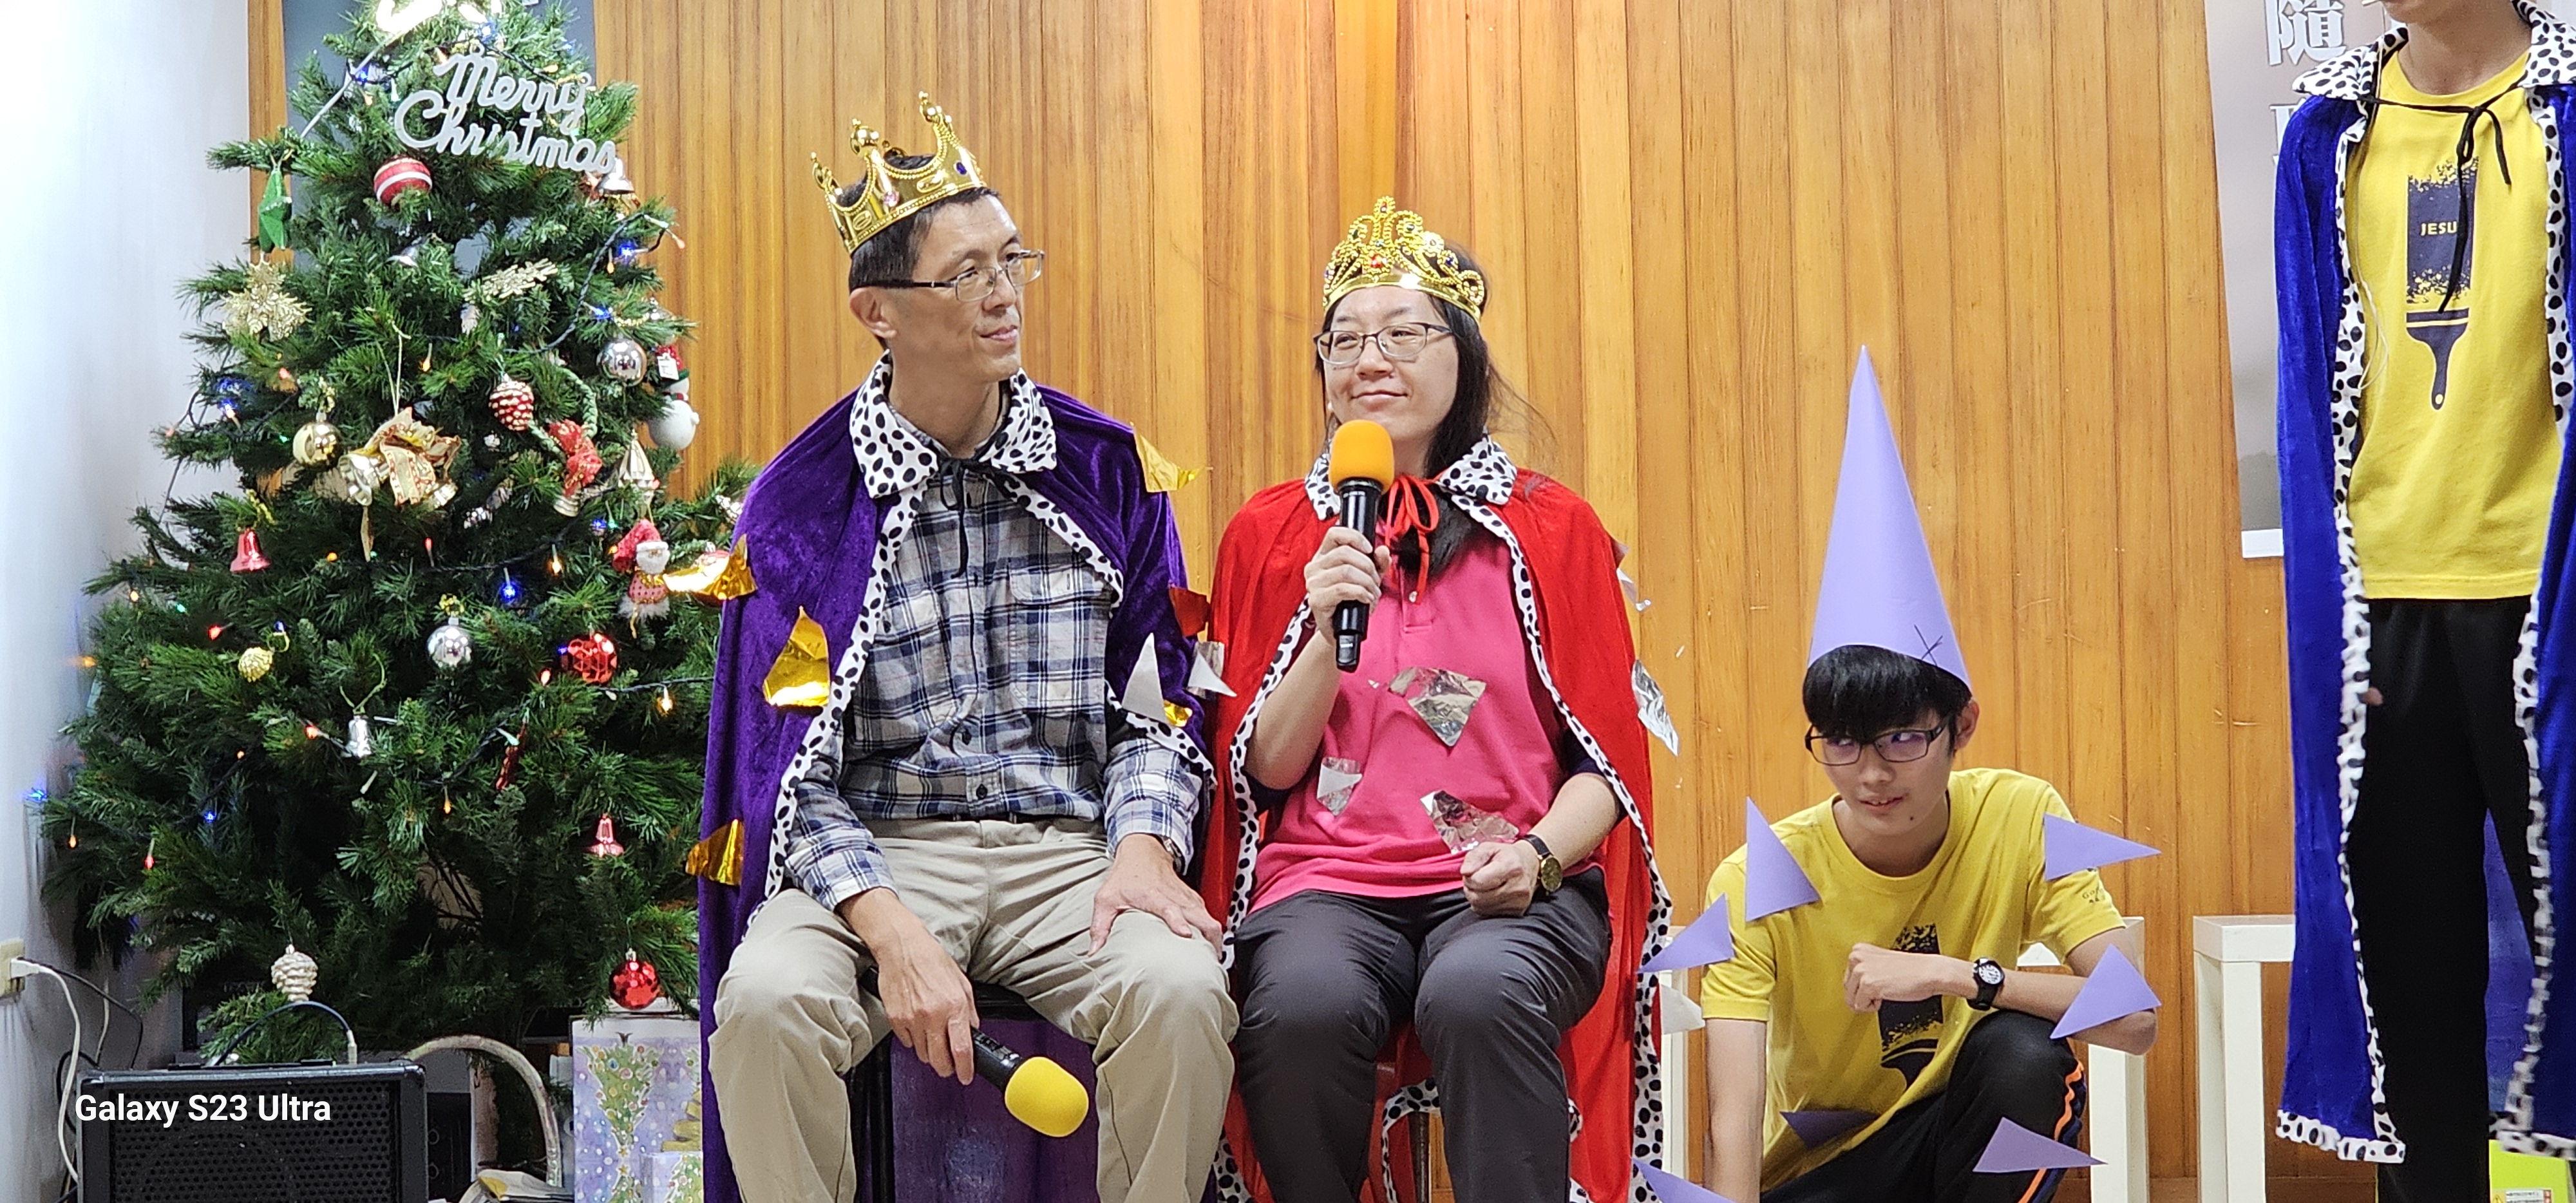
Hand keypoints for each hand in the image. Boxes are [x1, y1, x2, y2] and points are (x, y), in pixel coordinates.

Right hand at [839, 890, 978, 1083]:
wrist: (902, 947)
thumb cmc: (931, 960)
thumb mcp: (962, 982)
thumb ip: (969, 1010)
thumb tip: (973, 1031)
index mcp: (953, 1006)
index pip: (961, 1049)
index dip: (965, 1069)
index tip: (966, 1076)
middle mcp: (933, 1016)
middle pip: (939, 1060)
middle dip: (946, 1068)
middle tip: (950, 1064)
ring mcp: (912, 1020)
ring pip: (922, 1054)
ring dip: (930, 1052)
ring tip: (933, 1035)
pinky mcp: (896, 1019)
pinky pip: (907, 1042)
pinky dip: (914, 1040)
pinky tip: (918, 1025)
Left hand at [1090, 835, 1223, 952]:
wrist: (1142, 852)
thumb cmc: (1125, 876)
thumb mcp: (1106, 898)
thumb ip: (1100, 926)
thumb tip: (1095, 951)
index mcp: (1153, 895)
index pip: (1171, 908)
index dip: (1178, 922)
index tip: (1185, 935)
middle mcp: (1175, 896)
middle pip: (1201, 916)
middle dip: (1209, 938)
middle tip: (1207, 961)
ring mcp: (1186, 897)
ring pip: (1209, 917)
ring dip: (1213, 938)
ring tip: (1212, 960)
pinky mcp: (1192, 899)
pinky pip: (1208, 915)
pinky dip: (1212, 931)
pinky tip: (1210, 946)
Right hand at [1304, 527, 1394, 633]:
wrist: (1343, 631)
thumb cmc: (1351, 604)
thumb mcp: (1368, 578)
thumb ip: (1377, 563)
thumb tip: (1383, 551)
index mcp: (1324, 557)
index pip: (1335, 534)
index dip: (1355, 537)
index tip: (1369, 549)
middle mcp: (1315, 567)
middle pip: (1345, 552)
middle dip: (1368, 566)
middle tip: (1374, 580)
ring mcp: (1314, 583)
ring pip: (1346, 570)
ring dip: (1366, 582)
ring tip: (1371, 592)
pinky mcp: (1316, 599)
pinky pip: (1343, 589)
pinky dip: (1361, 593)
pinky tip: (1365, 599)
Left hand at [1461, 840, 1539, 916]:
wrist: (1529, 865)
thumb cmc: (1506, 855)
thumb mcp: (1488, 848)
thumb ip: (1474, 857)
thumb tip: (1465, 872)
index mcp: (1512, 866)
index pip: (1478, 881)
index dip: (1469, 877)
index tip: (1474, 872)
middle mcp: (1518, 887)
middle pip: (1478, 897)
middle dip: (1470, 888)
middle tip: (1476, 880)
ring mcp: (1519, 902)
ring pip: (1481, 907)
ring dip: (1475, 898)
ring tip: (1483, 887)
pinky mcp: (1517, 912)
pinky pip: (1488, 914)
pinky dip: (1483, 906)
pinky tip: (1490, 895)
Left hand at [1844, 943, 1973, 1013]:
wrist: (1930, 972)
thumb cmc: (1911, 970)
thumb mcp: (1882, 963)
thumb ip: (1865, 969)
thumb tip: (1851, 988)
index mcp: (1858, 950)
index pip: (1847, 979)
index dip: (1863, 987)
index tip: (1879, 982)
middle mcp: (1856, 957)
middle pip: (1847, 990)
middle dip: (1864, 995)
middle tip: (1884, 989)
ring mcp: (1861, 970)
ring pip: (1852, 1000)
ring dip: (1868, 1001)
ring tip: (1885, 992)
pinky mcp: (1867, 984)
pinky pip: (1860, 1006)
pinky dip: (1873, 1007)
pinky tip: (1887, 996)